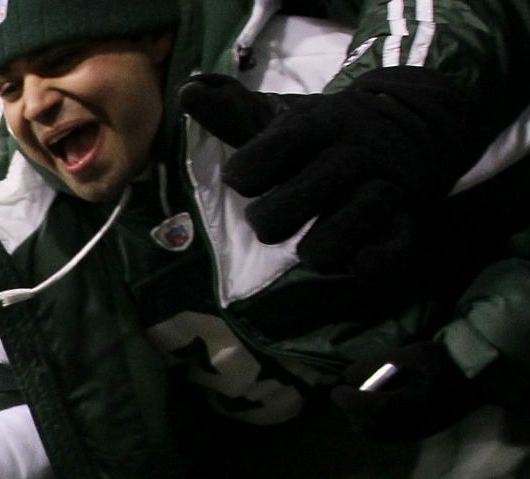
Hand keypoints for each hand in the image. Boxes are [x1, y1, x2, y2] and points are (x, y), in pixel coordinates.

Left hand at [179, 68, 485, 279]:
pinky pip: (397, 242)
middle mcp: (354, 153)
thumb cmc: (328, 133)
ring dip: (322, 245)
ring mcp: (385, 184)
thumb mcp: (284, 117)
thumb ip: (233, 112)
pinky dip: (376, 258)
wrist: (418, 121)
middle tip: (266, 224)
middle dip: (274, 217)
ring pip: (356, 217)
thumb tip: (187, 90)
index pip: (279, 146)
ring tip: (306, 250)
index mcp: (320, 125)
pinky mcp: (408, 216)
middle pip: (311, 188)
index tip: (241, 181)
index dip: (249, 170)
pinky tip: (356, 262)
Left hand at [330, 341, 477, 441]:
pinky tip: (378, 411)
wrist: (476, 377)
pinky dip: (375, 426)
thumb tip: (346, 375)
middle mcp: (406, 425)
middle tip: (349, 395)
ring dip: (362, 420)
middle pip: (364, 427)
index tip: (336, 390)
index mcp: (404, 404)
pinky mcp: (418, 436)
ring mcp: (413, 434)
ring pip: (374, 435)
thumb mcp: (408, 354)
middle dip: (351, 412)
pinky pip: (387, 437)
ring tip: (362, 403)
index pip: (363, 406)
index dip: (345, 399)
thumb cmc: (442, 361)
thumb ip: (374, 364)